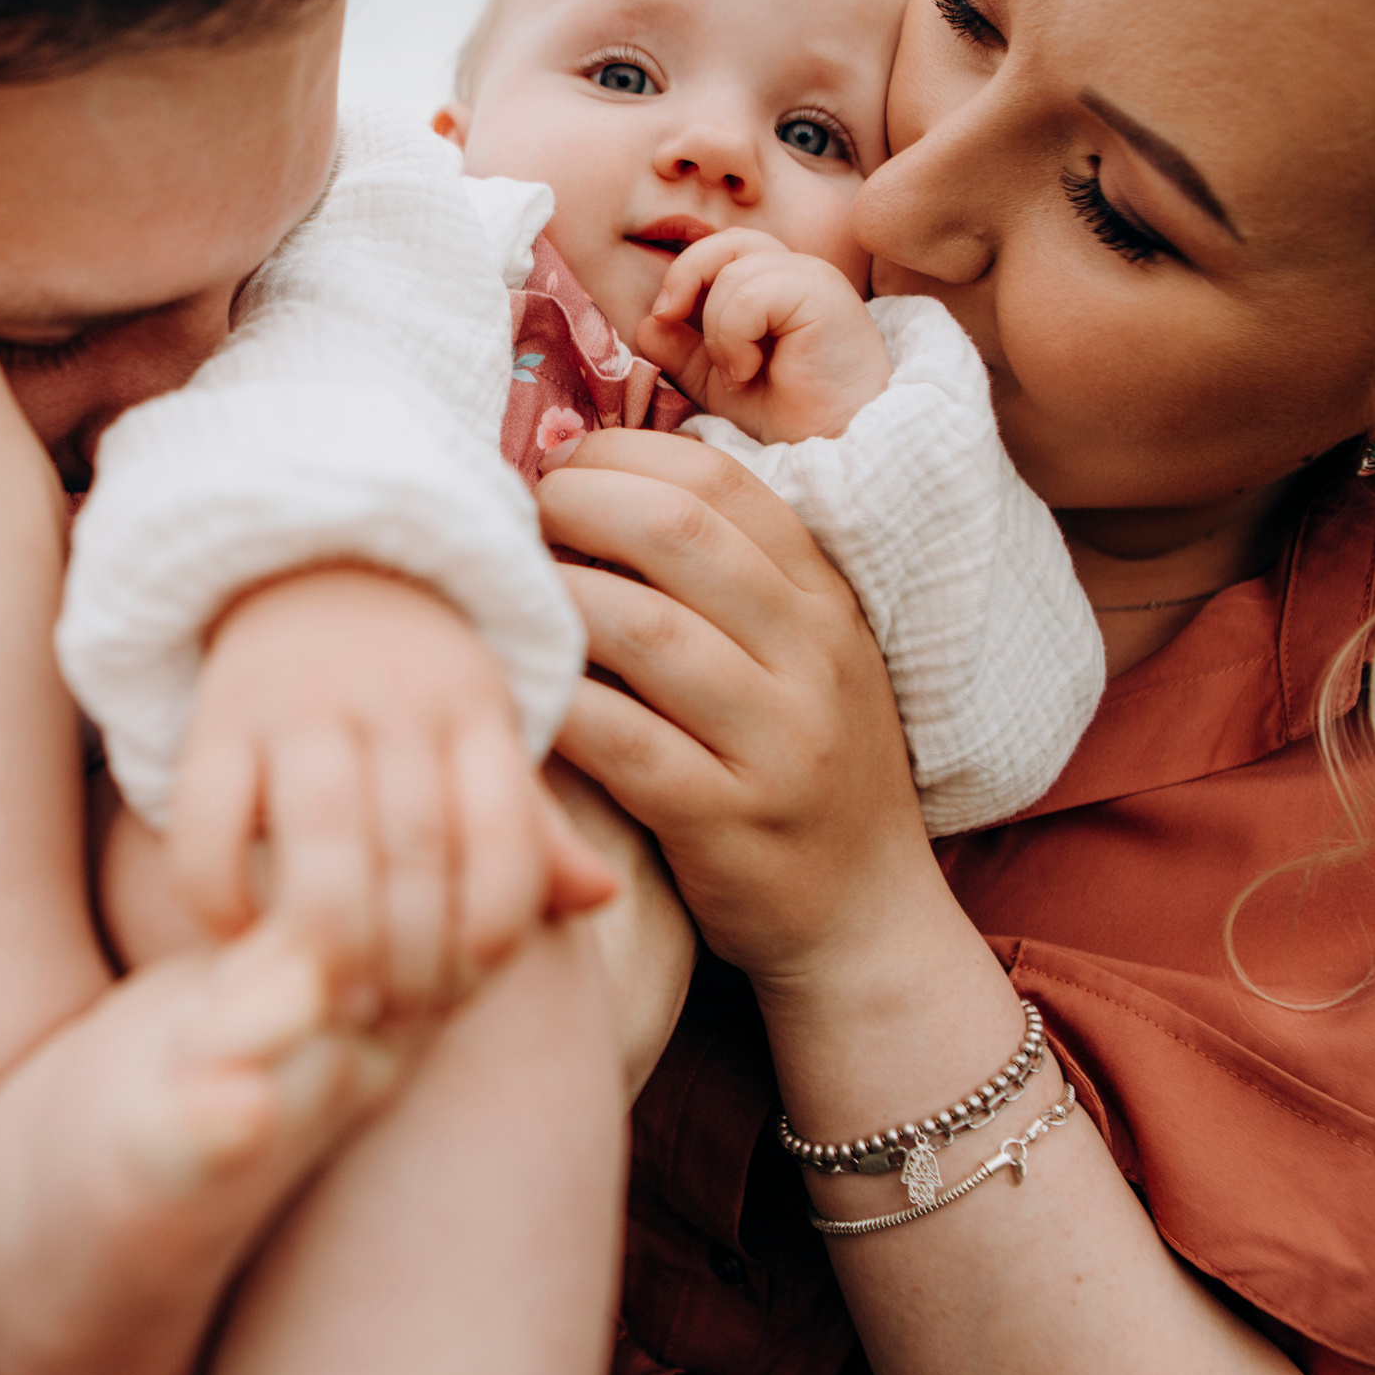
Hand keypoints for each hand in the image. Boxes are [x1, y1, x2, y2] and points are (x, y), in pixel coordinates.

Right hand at [171, 566, 617, 1018]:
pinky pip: (208, 821)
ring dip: (332, 939)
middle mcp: (390, 702)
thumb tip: (600, 898)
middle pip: (415, 847)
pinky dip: (221, 895)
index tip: (470, 983)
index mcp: (472, 708)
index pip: (505, 830)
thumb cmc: (410, 681)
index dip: (495, 924)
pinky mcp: (215, 718)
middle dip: (412, 956)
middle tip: (397, 1017)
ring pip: (320, 835)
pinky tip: (242, 939)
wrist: (307, 559)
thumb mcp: (481, 732)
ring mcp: (298, 707)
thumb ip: (529, 826)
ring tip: (335, 1002)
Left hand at [533, 429, 938, 985]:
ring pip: (645, 629)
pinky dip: (557, 704)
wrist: (865, 918)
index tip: (561, 469)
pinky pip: (624, 742)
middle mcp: (812, 656)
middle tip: (518, 524)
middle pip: (678, 534)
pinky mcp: (730, 820)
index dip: (623, 456)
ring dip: (555, 600)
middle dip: (578, 508)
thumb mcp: (797, 658)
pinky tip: (515, 692)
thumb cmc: (799, 770)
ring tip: (509, 603)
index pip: (721, 484)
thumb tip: (602, 484)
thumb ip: (726, 579)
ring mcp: (778, 739)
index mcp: (822, 598)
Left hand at [633, 229, 893, 445]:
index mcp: (775, 284)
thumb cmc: (789, 415)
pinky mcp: (821, 293)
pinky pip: (750, 294)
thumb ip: (683, 350)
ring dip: (716, 331)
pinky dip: (734, 336)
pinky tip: (748, 371)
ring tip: (735, 373)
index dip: (684, 275)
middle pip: (725, 241)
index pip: (721, 250)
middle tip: (668, 319)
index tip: (663, 318)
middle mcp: (796, 272)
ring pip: (732, 272)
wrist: (832, 446)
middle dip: (685, 276)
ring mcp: (812, 278)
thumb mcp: (719, 380)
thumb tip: (645, 323)